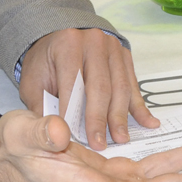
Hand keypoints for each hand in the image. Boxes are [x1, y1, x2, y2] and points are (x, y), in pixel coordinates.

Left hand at [19, 28, 156, 148]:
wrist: (59, 37)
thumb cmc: (45, 63)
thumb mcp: (33, 81)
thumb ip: (42, 105)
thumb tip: (55, 134)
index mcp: (68, 44)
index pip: (73, 83)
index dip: (74, 113)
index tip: (74, 139)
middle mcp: (94, 42)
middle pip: (100, 86)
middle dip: (100, 119)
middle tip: (100, 144)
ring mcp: (113, 48)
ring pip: (120, 86)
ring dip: (120, 116)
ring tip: (120, 138)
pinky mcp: (125, 56)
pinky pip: (133, 84)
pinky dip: (139, 106)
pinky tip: (148, 122)